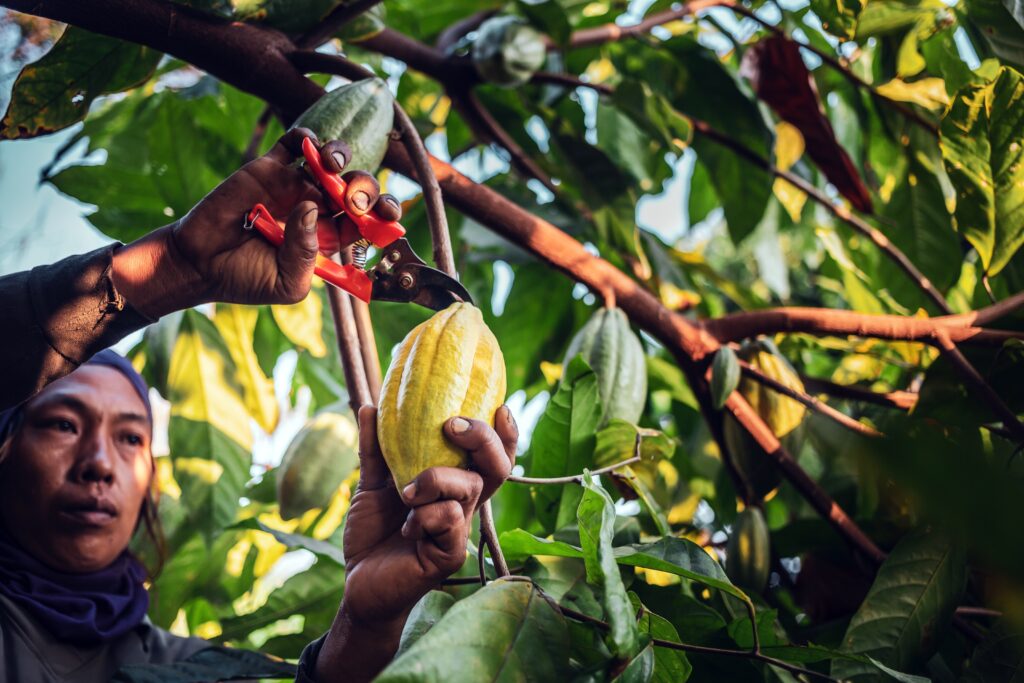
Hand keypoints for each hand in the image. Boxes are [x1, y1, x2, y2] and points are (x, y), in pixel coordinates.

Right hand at [110, 128, 401, 317]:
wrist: (199, 264)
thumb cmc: (246, 280)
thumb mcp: (286, 283)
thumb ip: (305, 254)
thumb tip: (311, 208)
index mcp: (329, 240)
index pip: (367, 222)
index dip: (383, 215)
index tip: (388, 214)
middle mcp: (317, 210)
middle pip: (357, 190)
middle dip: (367, 188)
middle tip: (354, 198)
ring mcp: (294, 187)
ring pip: (332, 162)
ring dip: (340, 156)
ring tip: (330, 164)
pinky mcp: (267, 169)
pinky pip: (294, 144)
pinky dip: (306, 137)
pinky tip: (309, 144)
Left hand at [313, 404, 517, 682]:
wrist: (358, 582)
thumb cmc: (374, 533)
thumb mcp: (372, 484)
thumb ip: (375, 449)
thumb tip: (371, 405)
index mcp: (453, 485)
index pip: (491, 457)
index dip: (504, 434)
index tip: (500, 406)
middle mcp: (464, 505)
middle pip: (497, 467)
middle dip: (482, 438)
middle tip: (451, 426)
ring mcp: (460, 530)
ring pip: (470, 488)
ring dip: (436, 480)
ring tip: (406, 492)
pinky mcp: (450, 554)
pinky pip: (450, 519)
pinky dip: (425, 516)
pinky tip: (408, 529)